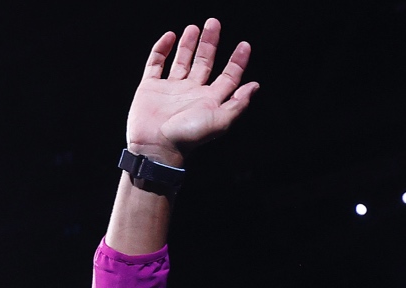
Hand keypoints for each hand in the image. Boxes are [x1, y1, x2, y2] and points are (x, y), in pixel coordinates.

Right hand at [126, 18, 258, 166]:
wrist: (155, 146)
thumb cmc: (188, 136)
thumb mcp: (220, 120)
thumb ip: (238, 103)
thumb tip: (255, 86)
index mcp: (209, 100)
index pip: (228, 77)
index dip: (237, 61)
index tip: (244, 45)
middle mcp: (192, 92)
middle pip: (204, 62)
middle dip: (210, 43)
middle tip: (214, 23)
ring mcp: (171, 89)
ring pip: (182, 60)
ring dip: (188, 44)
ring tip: (194, 27)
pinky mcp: (150, 87)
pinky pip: (156, 64)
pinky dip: (162, 49)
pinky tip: (170, 36)